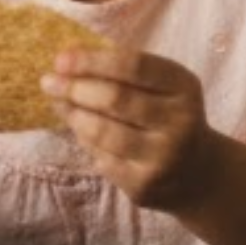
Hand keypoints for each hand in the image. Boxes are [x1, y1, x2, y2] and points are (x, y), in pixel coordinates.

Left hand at [45, 45, 217, 209]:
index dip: (91, 60)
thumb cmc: (165, 116)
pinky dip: (85, 141)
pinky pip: (101, 158)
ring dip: (74, 115)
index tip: (60, 59)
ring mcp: (165, 157)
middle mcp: (181, 123)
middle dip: (74, 87)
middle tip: (48, 81)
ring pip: (103, 131)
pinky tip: (81, 131)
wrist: (198, 174)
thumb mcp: (159, 87)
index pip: (133, 66)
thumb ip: (120, 71)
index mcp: (184, 87)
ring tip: (60, 104)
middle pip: (115, 98)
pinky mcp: (145, 185)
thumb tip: (62, 62)